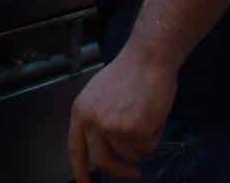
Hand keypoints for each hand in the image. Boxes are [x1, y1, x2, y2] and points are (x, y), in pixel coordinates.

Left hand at [67, 47, 176, 181]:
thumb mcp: (100, 95)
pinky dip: (154, 138)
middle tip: (134, 173)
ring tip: (146, 121)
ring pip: (130, 155)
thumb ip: (97, 120)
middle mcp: (92, 120)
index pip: (76, 148)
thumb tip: (104, 149)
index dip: (80, 170)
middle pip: (102, 161)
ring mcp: (112, 126)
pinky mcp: (134, 130)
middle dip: (120, 170)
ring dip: (142, 145)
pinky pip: (147, 148)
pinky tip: (153, 116)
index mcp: (80, 111)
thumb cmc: (129, 73)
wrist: (148, 58)